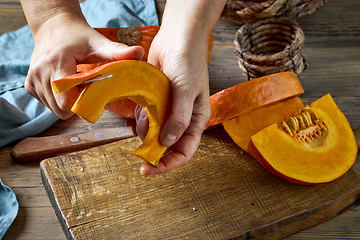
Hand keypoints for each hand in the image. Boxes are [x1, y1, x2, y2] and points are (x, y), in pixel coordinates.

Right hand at [25, 13, 143, 118]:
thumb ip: (118, 52)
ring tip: (75, 83)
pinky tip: (65, 84)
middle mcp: (40, 73)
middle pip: (60, 110)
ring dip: (68, 101)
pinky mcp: (29, 85)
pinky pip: (47, 104)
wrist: (54, 26)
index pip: (66, 101)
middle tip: (85, 88)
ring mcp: (32, 80)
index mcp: (56, 63)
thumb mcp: (99, 42)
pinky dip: (58, 99)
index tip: (92, 92)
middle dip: (77, 104)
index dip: (82, 102)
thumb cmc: (78, 35)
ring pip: (53, 109)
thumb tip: (140, 54)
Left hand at [135, 25, 210, 174]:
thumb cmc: (188, 62)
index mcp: (196, 120)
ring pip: (154, 133)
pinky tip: (142, 106)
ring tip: (143, 115)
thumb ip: (178, 118)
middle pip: (168, 146)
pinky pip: (146, 118)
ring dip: (144, 130)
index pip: (185, 152)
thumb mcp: (186, 91)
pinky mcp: (156, 102)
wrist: (177, 38)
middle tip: (138, 151)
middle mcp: (183, 119)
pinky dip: (140, 117)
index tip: (149, 169)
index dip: (169, 164)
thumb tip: (167, 143)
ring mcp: (169, 111)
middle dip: (153, 150)